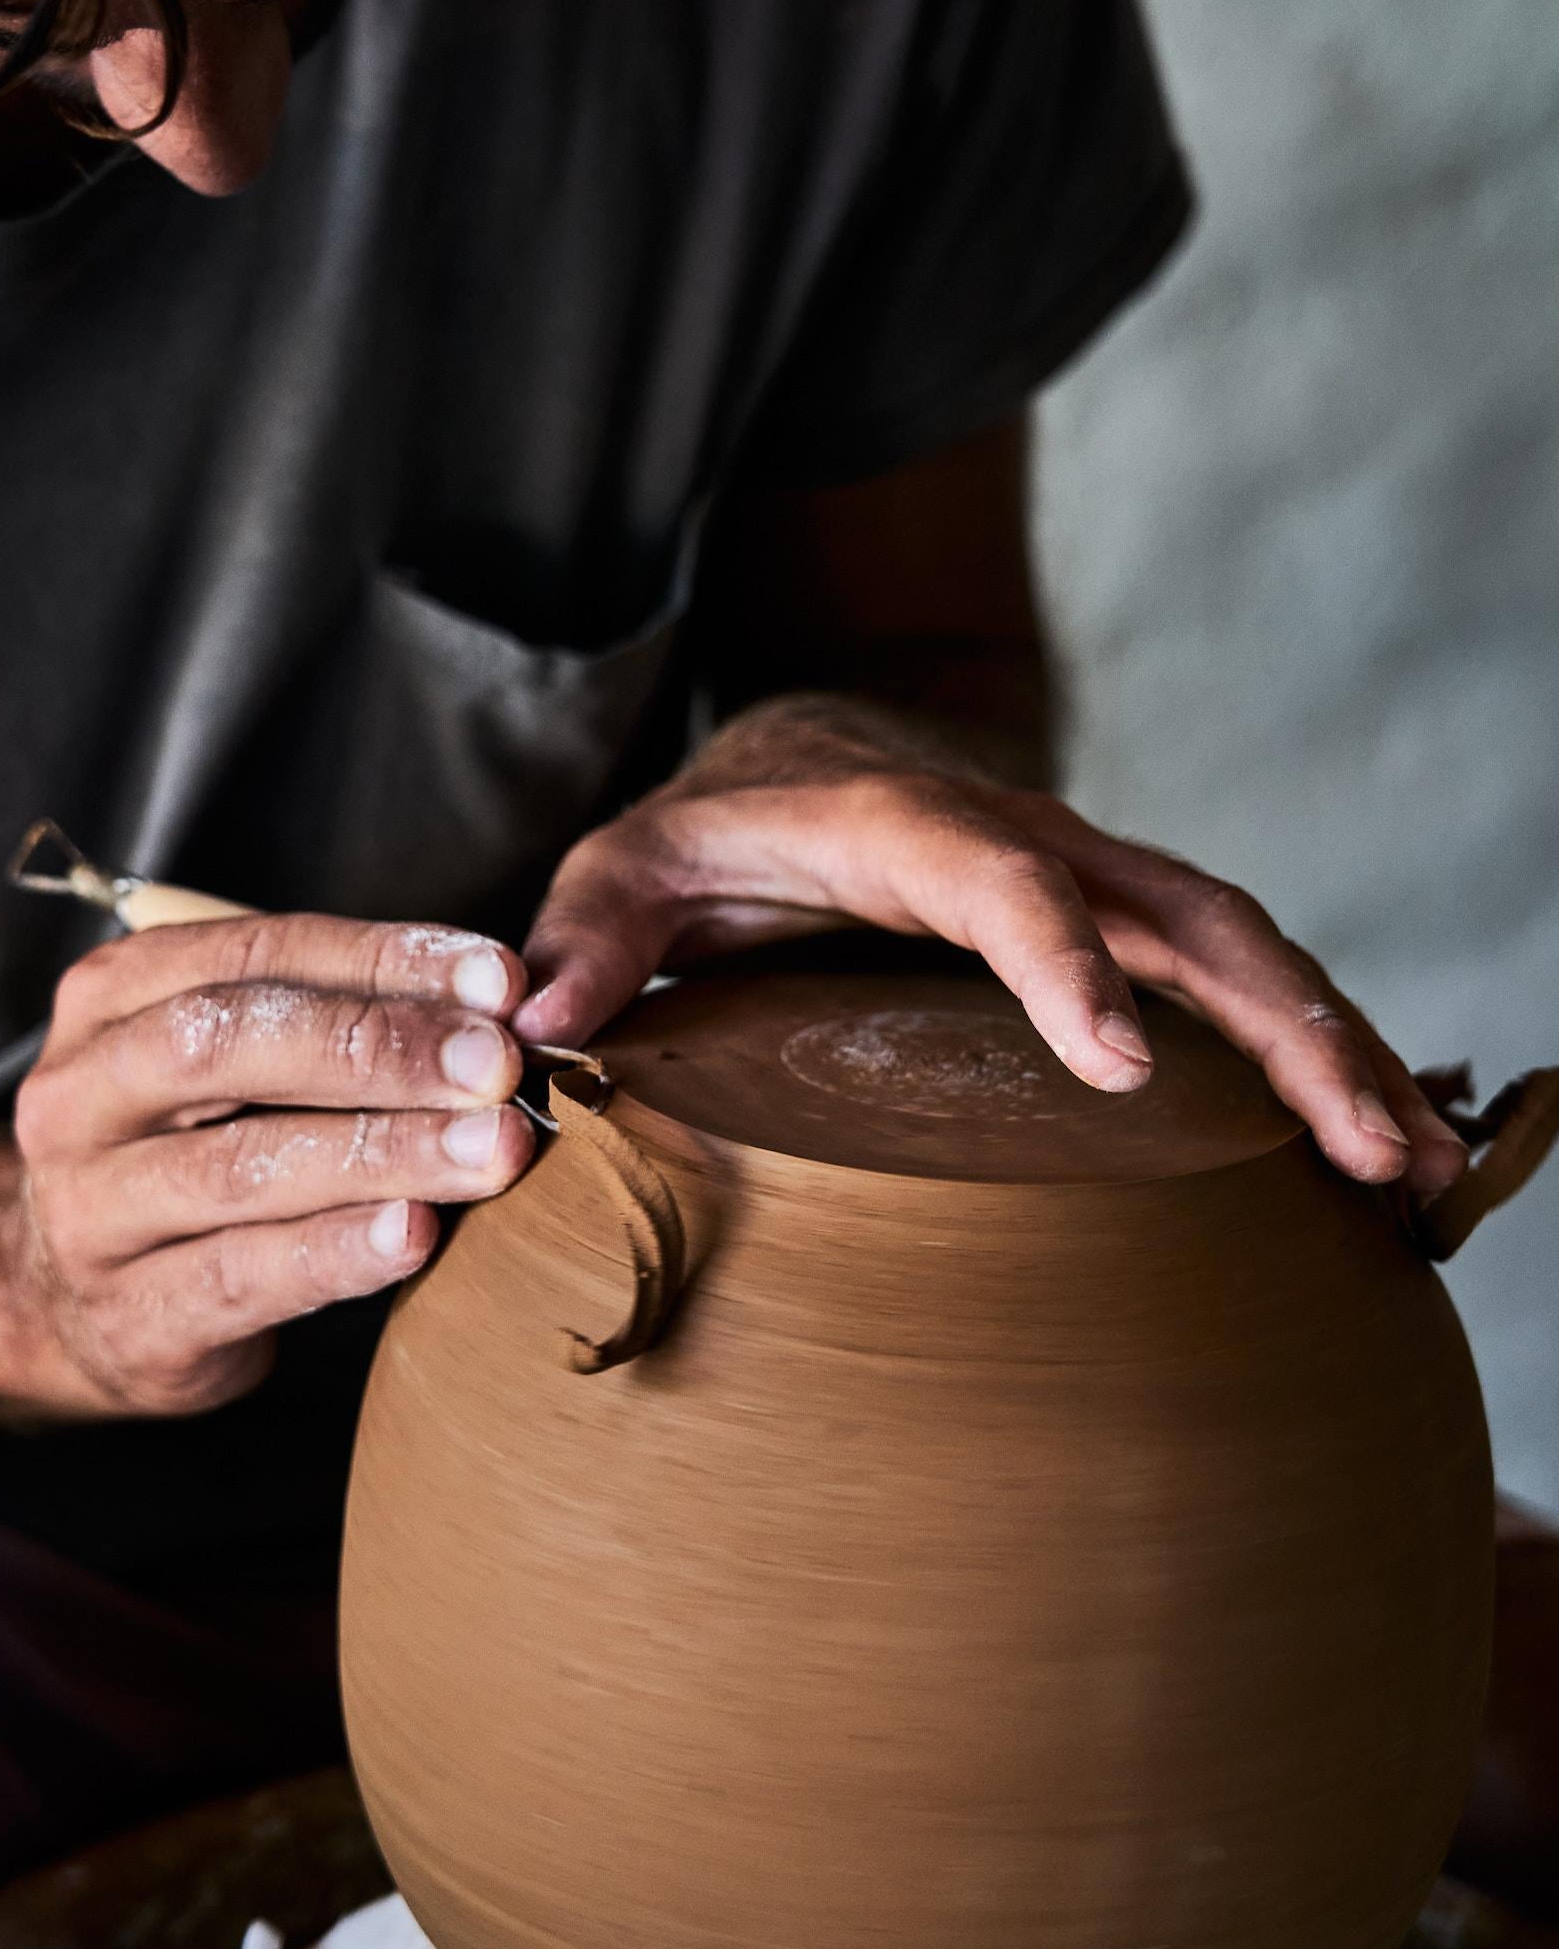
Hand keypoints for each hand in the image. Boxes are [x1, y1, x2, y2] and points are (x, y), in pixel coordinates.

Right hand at [14, 914, 531, 1412]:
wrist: (87, 1309)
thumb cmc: (198, 1153)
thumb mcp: (243, 1068)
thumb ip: (342, 1022)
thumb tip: (498, 1001)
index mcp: (110, 999)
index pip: (253, 953)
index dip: (382, 959)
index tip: (499, 981)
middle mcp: (78, 1096)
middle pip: (226, 1044)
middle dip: (377, 1047)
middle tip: (496, 1066)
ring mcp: (87, 1212)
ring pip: (239, 1166)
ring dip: (383, 1153)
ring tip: (492, 1150)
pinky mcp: (130, 1317)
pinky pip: (241, 1276)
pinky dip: (338, 1251)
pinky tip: (417, 1233)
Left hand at [517, 695, 1466, 1195]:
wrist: (796, 767)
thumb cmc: (709, 839)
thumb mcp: (628, 868)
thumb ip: (588, 936)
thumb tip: (534, 1026)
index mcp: (910, 827)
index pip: (1003, 883)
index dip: (1066, 966)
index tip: (1122, 1073)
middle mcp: (1033, 844)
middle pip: (1188, 921)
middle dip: (1285, 1033)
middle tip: (1362, 1154)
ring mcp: (1098, 884)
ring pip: (1246, 956)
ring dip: (1339, 1057)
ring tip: (1413, 1182)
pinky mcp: (1126, 932)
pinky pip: (1240, 986)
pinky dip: (1320, 1059)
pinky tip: (1382, 1157)